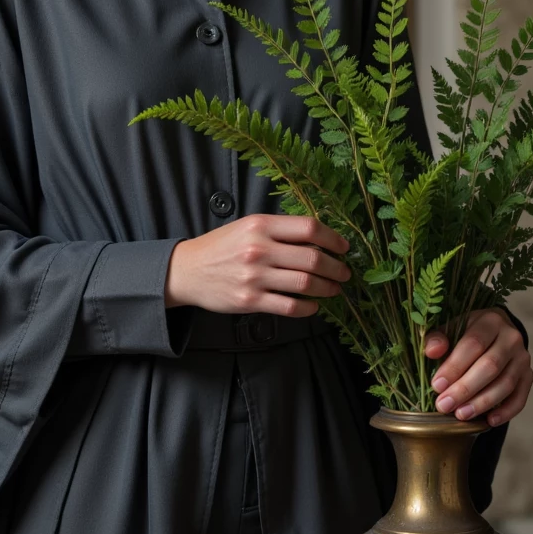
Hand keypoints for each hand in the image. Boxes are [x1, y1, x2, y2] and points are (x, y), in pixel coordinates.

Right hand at [164, 215, 350, 317]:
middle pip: (313, 258)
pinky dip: (308, 308)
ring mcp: (255, 277)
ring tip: (334, 289)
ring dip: (327, 288)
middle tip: (344, 272)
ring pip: (305, 283)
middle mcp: (259, 249)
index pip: (309, 228)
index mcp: (261, 225)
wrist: (187, 271)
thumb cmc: (221, 247)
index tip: (343, 247)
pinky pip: (290, 306)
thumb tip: (319, 239)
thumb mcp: (247, 227)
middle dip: (337, 267)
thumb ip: (279, 230)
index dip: (333, 238)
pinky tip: (313, 306)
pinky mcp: (250, 301)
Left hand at [423, 309, 532, 426]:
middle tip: (444, 405)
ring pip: (506, 383)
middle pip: (490, 366)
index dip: (454, 366)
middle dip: (465, 389)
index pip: (473, 344)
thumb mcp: (451, 328)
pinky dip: (506, 411)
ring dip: (482, 402)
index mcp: (490, 321)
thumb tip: (432, 351)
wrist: (494, 334)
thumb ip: (438, 338)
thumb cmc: (466, 333)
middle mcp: (511, 338)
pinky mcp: (528, 376)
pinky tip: (489, 420)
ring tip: (461, 414)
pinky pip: (520, 397)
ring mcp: (523, 358)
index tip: (437, 385)